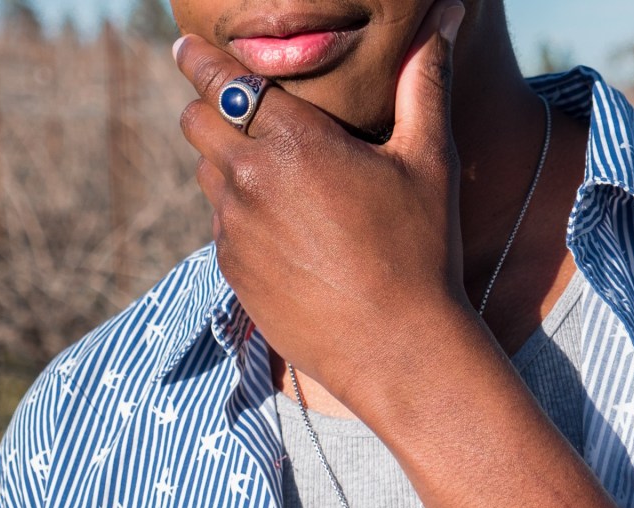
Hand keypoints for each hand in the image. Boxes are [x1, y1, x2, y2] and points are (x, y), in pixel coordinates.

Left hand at [174, 1, 467, 405]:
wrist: (396, 348)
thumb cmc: (419, 252)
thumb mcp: (429, 162)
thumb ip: (426, 83)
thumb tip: (446, 16)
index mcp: (294, 141)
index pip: (219, 79)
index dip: (198, 58)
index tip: (187, 47)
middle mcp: (250, 181)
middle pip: (195, 122)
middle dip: (208, 109)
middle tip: (235, 113)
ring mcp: (235, 232)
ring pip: (206, 178)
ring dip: (226, 166)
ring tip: (271, 180)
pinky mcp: (234, 274)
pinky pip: (220, 229)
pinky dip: (238, 219)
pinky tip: (282, 235)